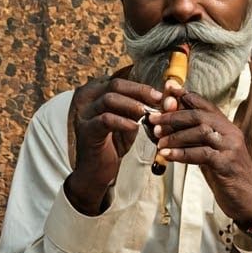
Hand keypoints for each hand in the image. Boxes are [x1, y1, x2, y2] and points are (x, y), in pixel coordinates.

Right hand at [64, 77, 163, 214]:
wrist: (97, 171)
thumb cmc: (113, 144)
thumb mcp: (129, 121)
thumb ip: (141, 109)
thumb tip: (166, 100)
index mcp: (98, 92)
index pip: (122, 80)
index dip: (142, 86)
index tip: (161, 95)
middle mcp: (88, 99)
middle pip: (116, 84)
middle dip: (140, 91)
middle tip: (159, 100)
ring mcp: (85, 114)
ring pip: (109, 98)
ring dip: (133, 105)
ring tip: (148, 113)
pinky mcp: (86, 130)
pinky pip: (105, 119)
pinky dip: (123, 121)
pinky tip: (135, 127)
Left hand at [149, 87, 251, 226]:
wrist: (251, 201)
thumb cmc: (228, 178)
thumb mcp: (213, 155)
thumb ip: (198, 141)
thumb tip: (172, 131)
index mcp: (227, 128)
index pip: (205, 105)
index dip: (186, 96)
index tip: (168, 90)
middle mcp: (231, 133)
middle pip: (200, 115)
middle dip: (174, 116)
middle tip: (154, 122)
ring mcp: (231, 147)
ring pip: (201, 131)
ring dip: (176, 135)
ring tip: (159, 142)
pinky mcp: (227, 164)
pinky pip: (202, 154)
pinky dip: (182, 153)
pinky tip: (167, 155)